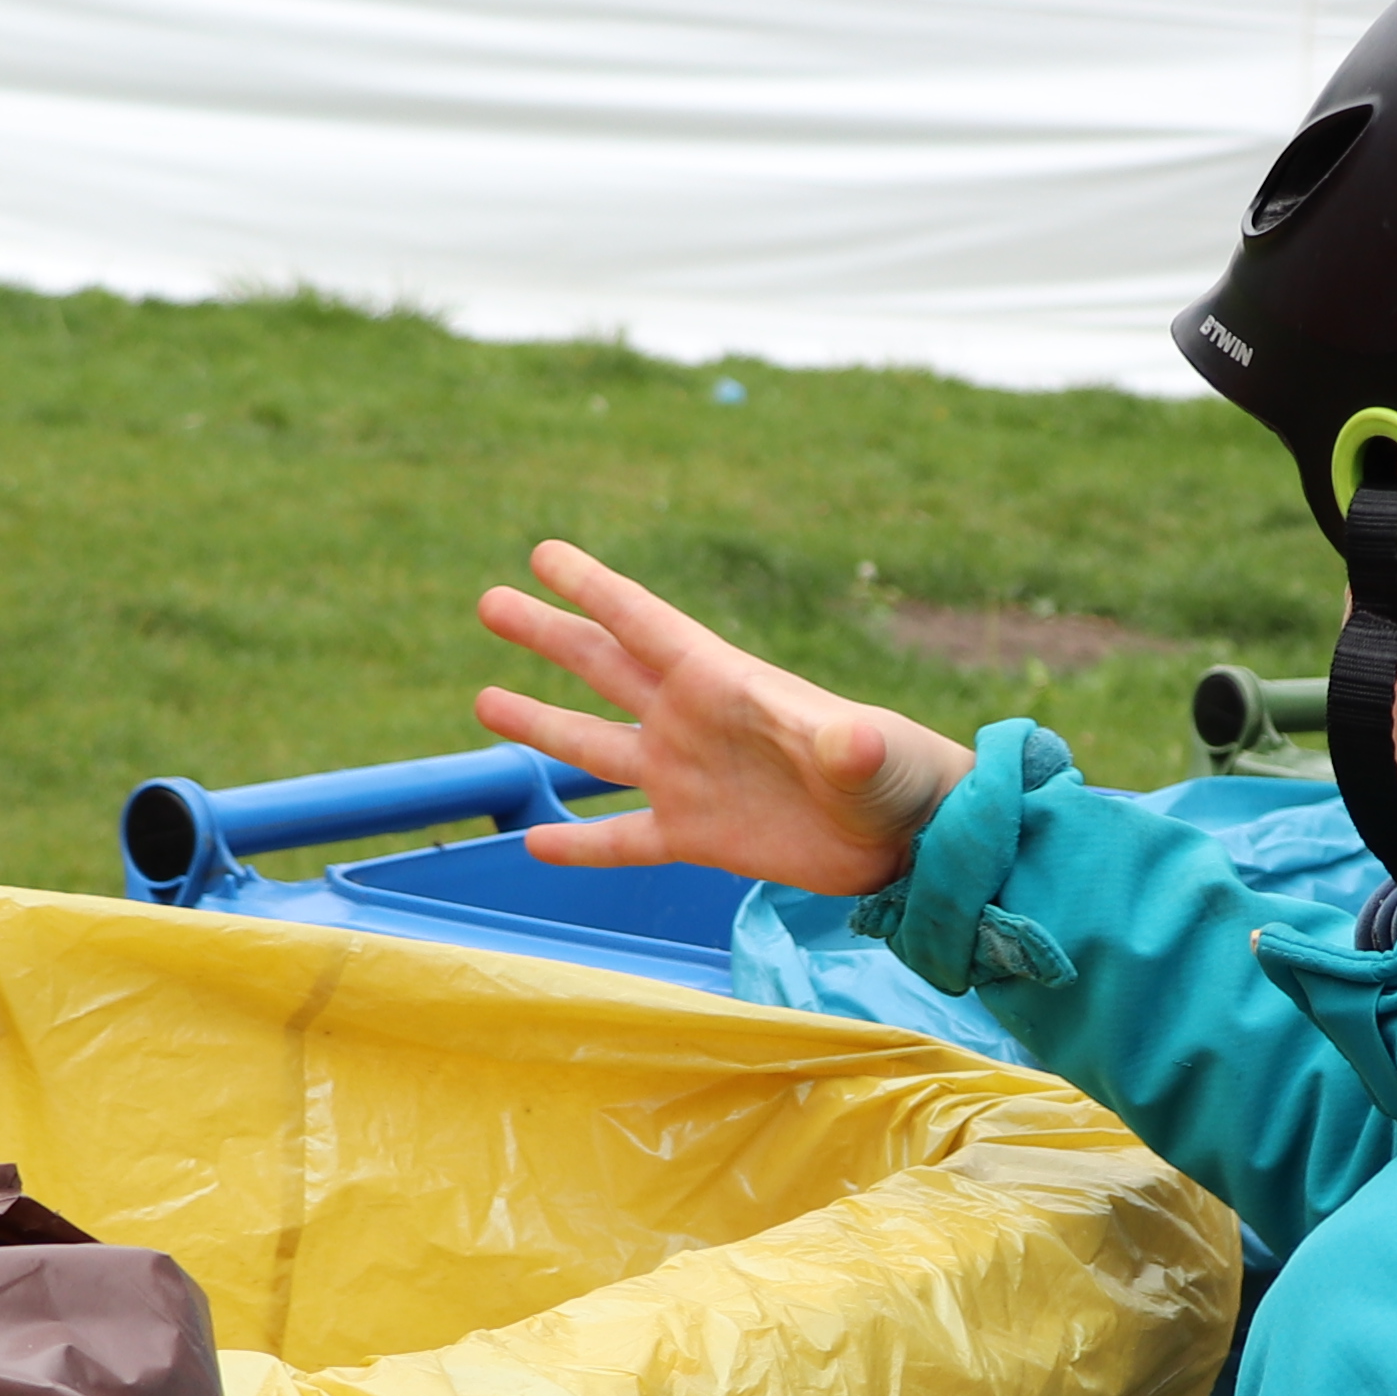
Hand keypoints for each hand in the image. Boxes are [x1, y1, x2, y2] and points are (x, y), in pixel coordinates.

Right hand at [471, 540, 967, 897]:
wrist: (914, 839)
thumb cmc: (899, 776)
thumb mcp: (871, 754)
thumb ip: (848, 747)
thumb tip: (849, 740)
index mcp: (724, 684)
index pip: (645, 625)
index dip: (594, 588)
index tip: (543, 552)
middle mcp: (693, 723)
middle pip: (604, 668)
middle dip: (548, 635)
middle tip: (490, 602)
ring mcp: (689, 779)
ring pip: (595, 747)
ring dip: (540, 726)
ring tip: (482, 700)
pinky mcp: (698, 836)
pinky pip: (623, 839)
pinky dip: (580, 844)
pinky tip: (532, 843)